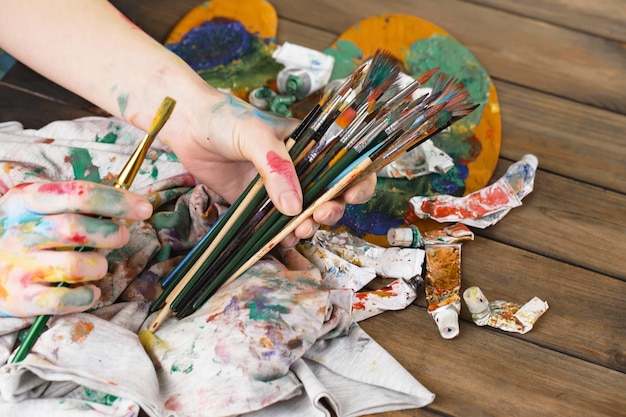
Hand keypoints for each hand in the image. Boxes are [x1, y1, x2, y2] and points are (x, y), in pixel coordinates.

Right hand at [0, 180, 152, 316]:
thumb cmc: (22, 231)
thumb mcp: (37, 205)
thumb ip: (75, 202)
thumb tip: (127, 205)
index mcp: (26, 200)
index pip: (79, 193)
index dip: (118, 200)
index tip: (144, 208)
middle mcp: (19, 231)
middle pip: (77, 228)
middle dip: (111, 233)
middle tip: (120, 237)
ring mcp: (18, 266)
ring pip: (76, 266)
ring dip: (99, 266)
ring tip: (98, 266)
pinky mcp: (20, 298)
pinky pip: (65, 300)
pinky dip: (86, 296)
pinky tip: (89, 291)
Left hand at [167, 91, 376, 245]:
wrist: (186, 125)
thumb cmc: (225, 119)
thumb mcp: (256, 136)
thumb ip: (276, 168)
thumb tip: (294, 208)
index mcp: (309, 144)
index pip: (346, 163)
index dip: (358, 180)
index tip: (352, 195)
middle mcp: (299, 168)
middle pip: (330, 195)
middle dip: (332, 208)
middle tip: (319, 215)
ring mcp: (279, 188)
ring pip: (306, 214)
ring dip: (309, 226)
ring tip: (299, 231)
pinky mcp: (257, 205)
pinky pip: (277, 225)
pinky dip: (282, 236)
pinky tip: (280, 240)